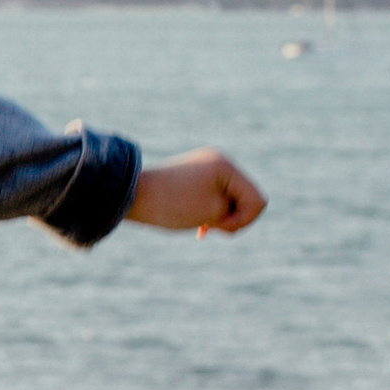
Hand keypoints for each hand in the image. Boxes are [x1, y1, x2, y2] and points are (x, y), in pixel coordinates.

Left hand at [126, 148, 265, 235]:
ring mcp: (207, 167)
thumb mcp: (213, 213)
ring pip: (231, 201)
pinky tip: (200, 228)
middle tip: (207, 227)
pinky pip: (216, 197)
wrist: (131, 196)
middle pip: (246, 199)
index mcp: (227, 166)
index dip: (243, 220)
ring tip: (201, 225)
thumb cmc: (172, 205)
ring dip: (221, 217)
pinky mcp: (196, 176)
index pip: (258, 201)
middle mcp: (219, 161)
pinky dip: (211, 213)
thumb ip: (236, 212)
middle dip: (233, 218)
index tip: (218, 227)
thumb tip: (234, 208)